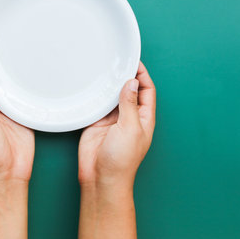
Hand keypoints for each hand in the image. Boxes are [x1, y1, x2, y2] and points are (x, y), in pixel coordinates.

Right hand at [78, 62, 155, 188]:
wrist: (101, 177)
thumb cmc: (122, 160)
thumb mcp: (130, 128)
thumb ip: (129, 104)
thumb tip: (132, 83)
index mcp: (143, 118)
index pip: (146, 90)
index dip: (142, 75)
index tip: (134, 61)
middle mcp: (129, 117)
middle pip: (130, 91)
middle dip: (125, 77)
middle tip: (117, 62)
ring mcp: (113, 120)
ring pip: (113, 96)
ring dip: (110, 85)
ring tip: (104, 70)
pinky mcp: (97, 123)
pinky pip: (98, 104)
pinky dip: (96, 95)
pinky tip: (93, 86)